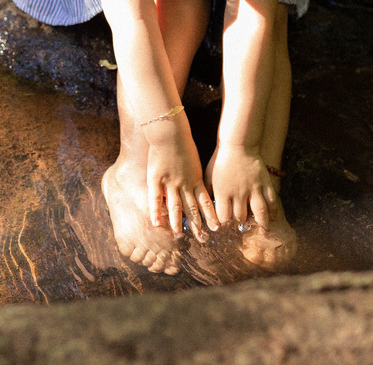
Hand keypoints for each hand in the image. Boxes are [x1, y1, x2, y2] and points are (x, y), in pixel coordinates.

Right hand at [144, 122, 219, 241]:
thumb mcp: (193, 159)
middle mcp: (185, 184)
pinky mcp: (156, 179)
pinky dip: (156, 212)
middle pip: (192, 209)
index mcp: (196, 179)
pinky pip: (155, 199)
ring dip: (178, 223)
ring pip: (175, 207)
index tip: (216, 228)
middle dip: (198, 225)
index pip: (205, 202)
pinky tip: (157, 224)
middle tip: (203, 240)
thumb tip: (198, 183)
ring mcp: (170, 183)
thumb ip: (195, 173)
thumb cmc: (182, 142)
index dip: (210, 216)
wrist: (170, 131)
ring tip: (180, 236)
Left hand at [205, 144, 275, 229]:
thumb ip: (209, 193)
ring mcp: (253, 188)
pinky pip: (271, 201)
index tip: (225, 227)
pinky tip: (273, 217)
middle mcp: (238, 193)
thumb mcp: (208, 176)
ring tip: (263, 232)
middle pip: (240, 217)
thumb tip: (207, 207)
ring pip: (259, 212)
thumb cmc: (220, 160)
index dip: (224, 224)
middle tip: (241, 228)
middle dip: (240, 224)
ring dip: (261, 224)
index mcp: (222, 192)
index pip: (223, 217)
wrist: (238, 144)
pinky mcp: (264, 183)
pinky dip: (273, 211)